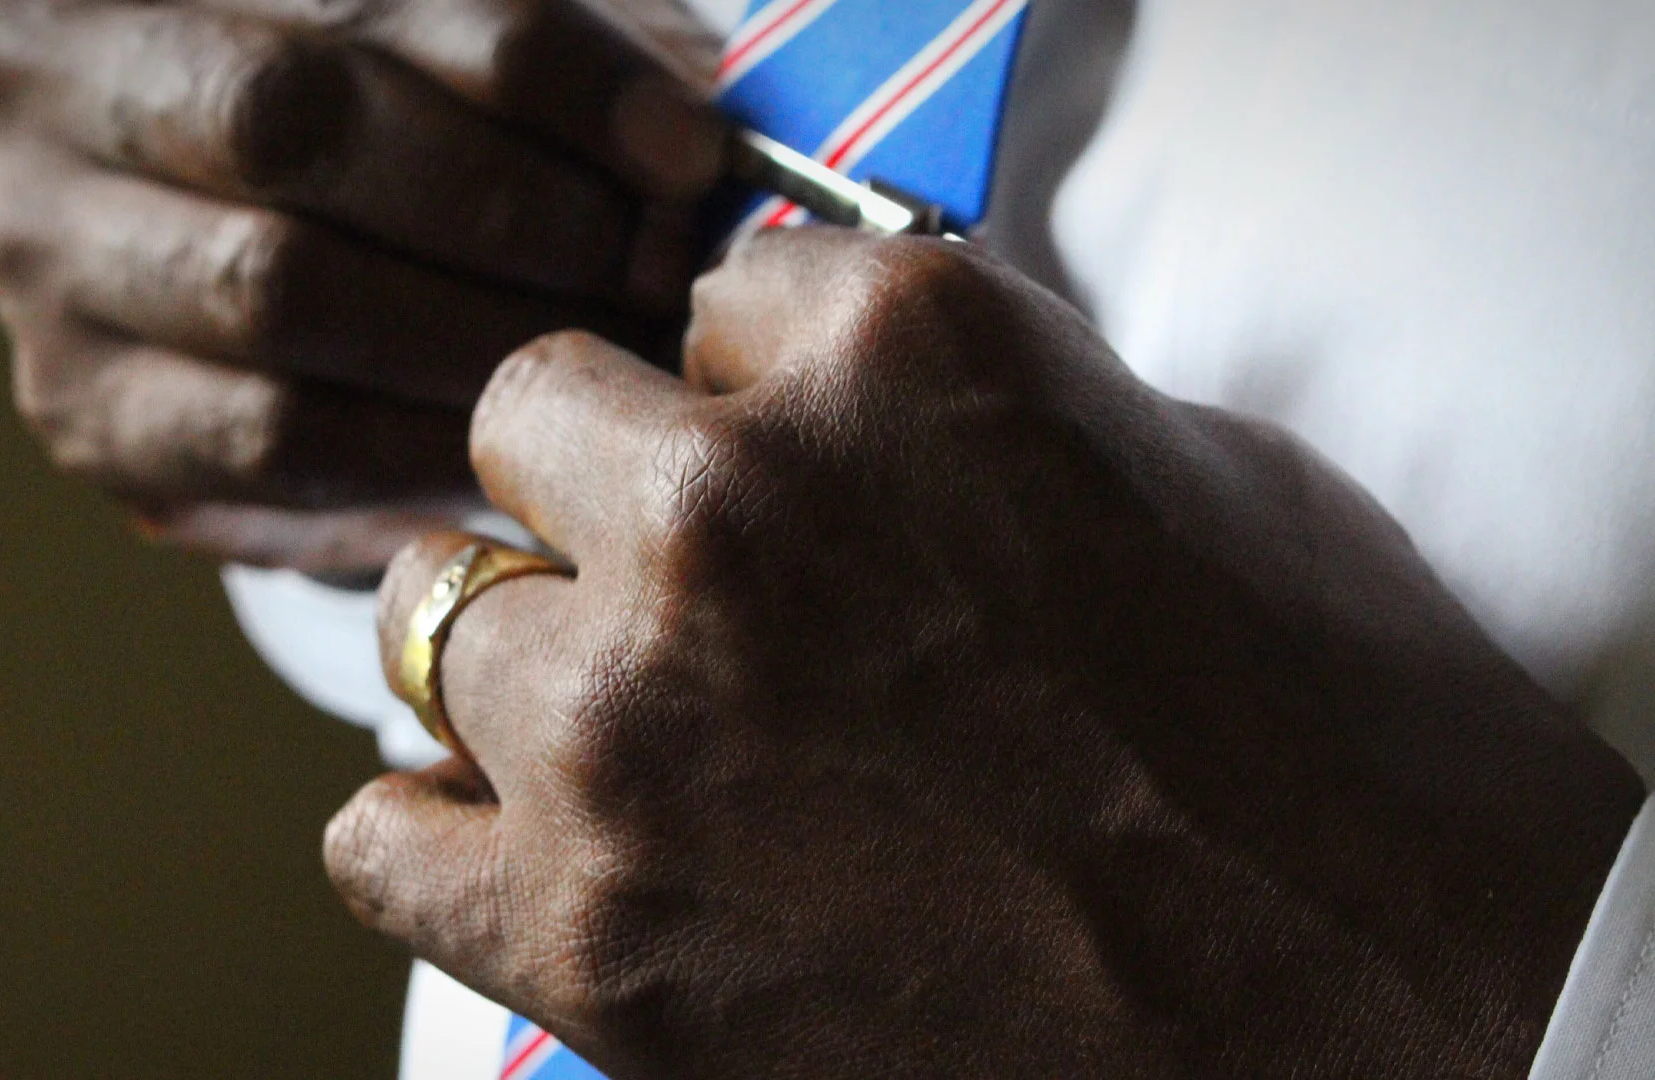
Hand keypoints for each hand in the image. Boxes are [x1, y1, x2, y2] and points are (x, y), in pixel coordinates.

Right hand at [0, 0, 725, 567]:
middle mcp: (51, 84)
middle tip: (658, 269)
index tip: (692, 152)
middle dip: (512, 204)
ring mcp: (47, 257)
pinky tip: (525, 438)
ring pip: (281, 290)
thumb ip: (552, 62)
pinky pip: (277, 438)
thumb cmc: (386, 131)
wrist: (253, 265)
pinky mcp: (86, 412)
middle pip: (293, 122)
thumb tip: (701, 148)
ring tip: (615, 352)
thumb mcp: (448, 55)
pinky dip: (425, 443)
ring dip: (483, 332)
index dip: (551, 73)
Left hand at [327, 228, 1645, 1076]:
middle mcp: (729, 512)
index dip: (753, 396)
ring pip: (424, 620)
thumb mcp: (1157, 456)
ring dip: (522, 658)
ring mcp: (637, 726)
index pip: (705, 301)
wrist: (1390, 1007)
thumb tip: (810, 388)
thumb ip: (936, 395)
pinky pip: (377, 839)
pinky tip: (528, 848)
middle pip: (525, 426)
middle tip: (700, 597)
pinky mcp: (594, 933)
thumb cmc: (1319, 737)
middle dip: (605, 498)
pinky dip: (436, 835)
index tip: (797, 469)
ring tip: (635, 730)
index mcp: (882, 353)